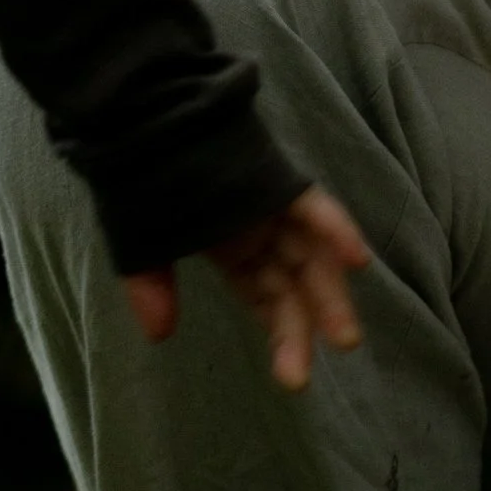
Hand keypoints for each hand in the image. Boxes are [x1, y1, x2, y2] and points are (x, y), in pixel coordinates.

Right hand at [121, 186, 370, 392]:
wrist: (135, 114)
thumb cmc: (135, 174)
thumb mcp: (140, 239)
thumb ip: (151, 284)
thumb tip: (158, 336)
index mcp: (229, 244)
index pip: (264, 294)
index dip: (279, 331)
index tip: (291, 375)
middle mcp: (257, 228)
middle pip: (290, 282)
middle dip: (304, 324)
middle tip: (312, 370)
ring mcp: (269, 203)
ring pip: (308, 253)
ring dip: (327, 292)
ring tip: (344, 337)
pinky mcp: (273, 178)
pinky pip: (309, 205)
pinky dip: (333, 229)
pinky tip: (355, 257)